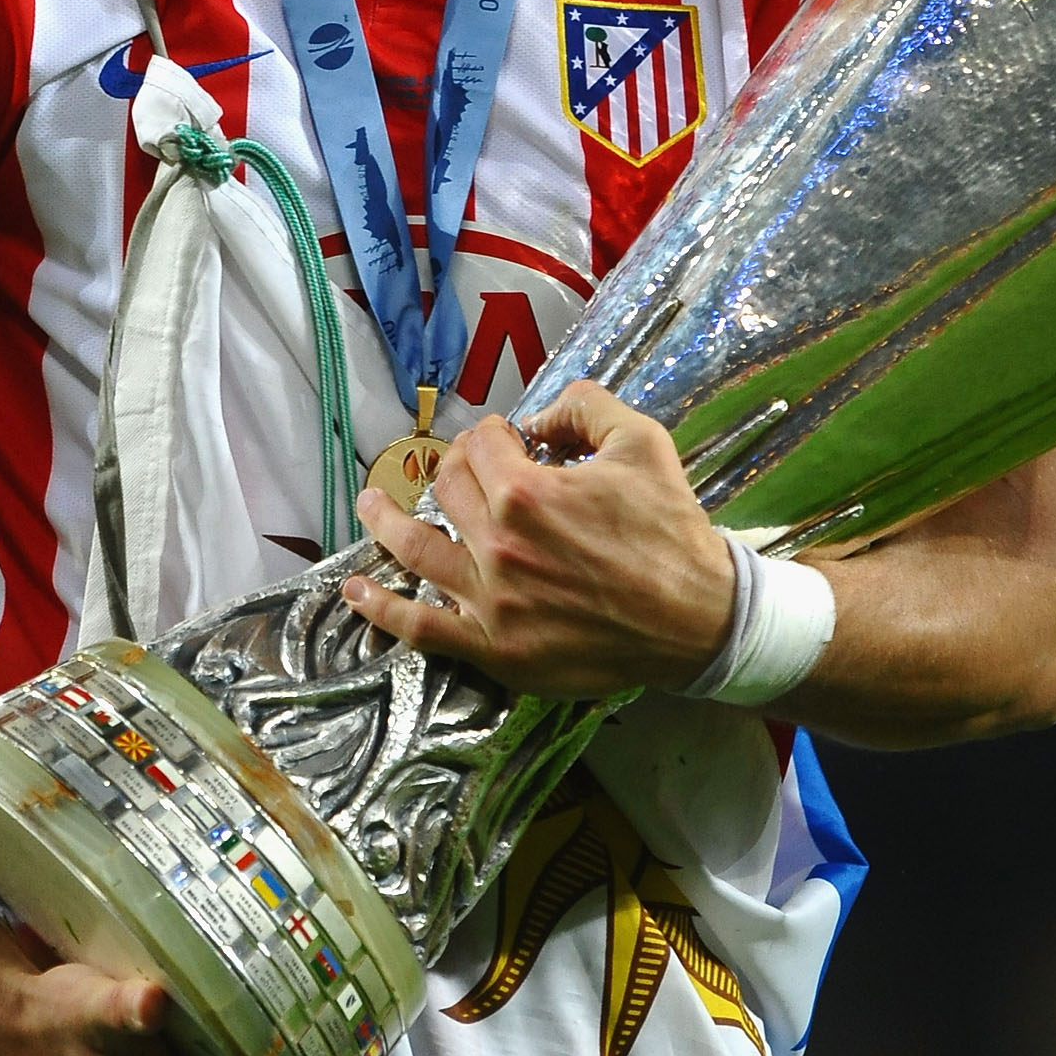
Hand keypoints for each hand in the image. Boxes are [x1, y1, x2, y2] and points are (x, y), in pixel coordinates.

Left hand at [344, 378, 737, 696]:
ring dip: (383, 521)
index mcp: (528, 493)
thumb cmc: (671, 530)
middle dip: (456, 469)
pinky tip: (356, 592)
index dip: (495, 434)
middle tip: (467, 470)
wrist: (698, 620)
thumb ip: (585, 407)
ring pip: (414, 550)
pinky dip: (382, 609)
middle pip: (447, 489)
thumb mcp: (642, 442)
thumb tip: (539, 415)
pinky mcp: (492, 648)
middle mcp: (497, 545)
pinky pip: (420, 628)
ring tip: (369, 504)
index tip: (512, 442)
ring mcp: (489, 600)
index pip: (481, 444)